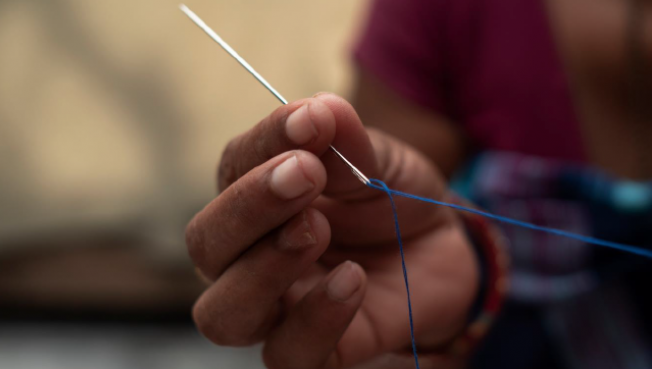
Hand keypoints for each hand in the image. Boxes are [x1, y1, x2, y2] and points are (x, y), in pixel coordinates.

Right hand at [186, 93, 479, 367]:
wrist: (445, 250)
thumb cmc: (393, 198)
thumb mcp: (380, 159)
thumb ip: (346, 140)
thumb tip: (316, 110)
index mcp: (255, 198)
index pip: (232, 170)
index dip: (263, 143)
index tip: (309, 121)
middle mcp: (249, 257)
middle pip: (206, 245)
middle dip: (248, 207)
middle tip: (306, 174)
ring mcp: (278, 309)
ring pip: (222, 314)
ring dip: (262, 269)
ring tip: (315, 229)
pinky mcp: (316, 351)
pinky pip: (287, 355)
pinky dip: (314, 317)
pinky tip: (352, 278)